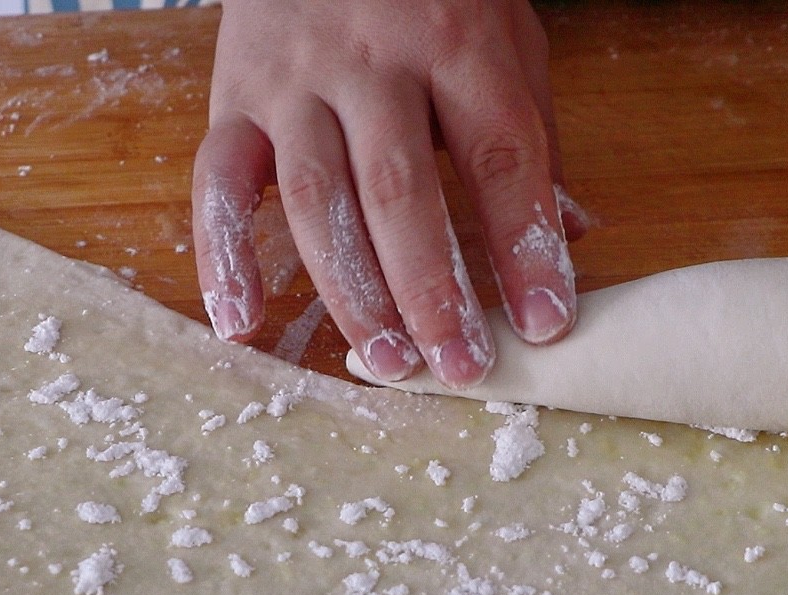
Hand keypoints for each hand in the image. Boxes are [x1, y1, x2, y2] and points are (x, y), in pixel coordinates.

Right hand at [190, 0, 587, 389]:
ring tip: (386, 362)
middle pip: (400, 190)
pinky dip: (222, 257)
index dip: (523, 245)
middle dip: (433, 290)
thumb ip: (530, 132)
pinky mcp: (233, 96)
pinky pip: (216, 183)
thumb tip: (571, 233)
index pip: (498, 156)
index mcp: (455, 42)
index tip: (546, 323)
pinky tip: (242, 323)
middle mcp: (370, 62)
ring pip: (315, 197)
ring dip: (350, 290)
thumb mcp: (501, 34)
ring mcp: (293, 80)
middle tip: (459, 368)